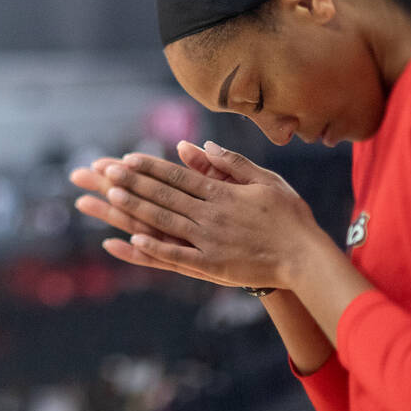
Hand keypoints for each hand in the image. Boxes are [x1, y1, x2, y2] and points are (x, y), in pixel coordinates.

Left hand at [74, 141, 328, 290]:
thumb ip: (233, 162)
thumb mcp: (266, 180)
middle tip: (106, 171)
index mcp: (223, 193)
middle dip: (134, 182)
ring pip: (165, 222)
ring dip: (136, 208)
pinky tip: (131, 239)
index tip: (128, 158)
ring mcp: (209, 241)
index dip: (151, 167)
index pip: (179, 176)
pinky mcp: (211, 266)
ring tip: (111, 196)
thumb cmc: (290, 217)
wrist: (304, 257)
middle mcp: (211, 215)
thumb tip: (203, 144)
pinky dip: (153, 247)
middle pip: (165, 195)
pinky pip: (176, 256)